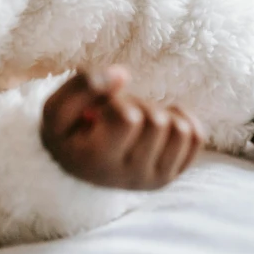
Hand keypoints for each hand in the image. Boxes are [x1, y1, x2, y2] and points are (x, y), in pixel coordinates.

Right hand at [41, 66, 203, 189]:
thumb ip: (83, 85)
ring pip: (181, 130)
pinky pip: (196, 138)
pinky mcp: (173, 174)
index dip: (117, 103)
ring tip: (138, 121)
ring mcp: (155, 179)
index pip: (128, 119)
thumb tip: (123, 74)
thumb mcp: (57, 109)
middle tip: (120, 114)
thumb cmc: (70, 133)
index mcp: (97, 164)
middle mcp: (129, 177)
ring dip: (161, 114)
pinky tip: (160, 124)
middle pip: (157, 122)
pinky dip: (182, 120)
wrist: (80, 167)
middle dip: (139, 106)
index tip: (101, 112)